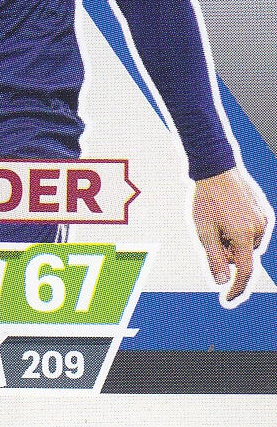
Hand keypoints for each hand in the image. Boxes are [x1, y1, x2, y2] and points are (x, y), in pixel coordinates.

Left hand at [193, 167, 269, 302]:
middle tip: (212, 236)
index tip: (227, 299)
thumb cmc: (207, 200)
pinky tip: (227, 215)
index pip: (244, 272)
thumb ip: (214, 258)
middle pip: (243, 257)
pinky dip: (240, 231)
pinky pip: (252, 230)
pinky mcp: (263, 211)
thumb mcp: (205, 231)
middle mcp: (258, 230)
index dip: (236, 288)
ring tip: (219, 221)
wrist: (216, 169)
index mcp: (244, 236)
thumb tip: (222, 282)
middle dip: (228, 254)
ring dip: (234, 242)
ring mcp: (263, 220)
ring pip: (248, 244)